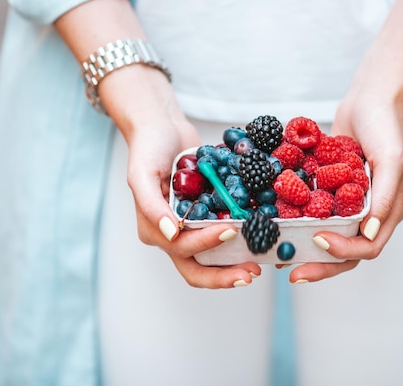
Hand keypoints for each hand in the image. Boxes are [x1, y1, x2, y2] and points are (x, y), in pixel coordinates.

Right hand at [102, 67, 260, 287]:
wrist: (164, 127)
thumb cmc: (148, 148)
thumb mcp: (141, 173)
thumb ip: (152, 206)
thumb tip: (172, 233)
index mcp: (155, 230)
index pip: (182, 248)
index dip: (207, 244)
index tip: (231, 230)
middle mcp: (173, 235)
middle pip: (197, 268)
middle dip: (224, 275)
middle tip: (252, 272)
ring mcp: (191, 228)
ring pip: (212, 259)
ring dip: (234, 265)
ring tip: (259, 263)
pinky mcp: (207, 216)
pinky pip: (223, 235)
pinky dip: (240, 242)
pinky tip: (261, 239)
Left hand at [288, 90, 402, 283]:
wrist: (369, 100)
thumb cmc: (385, 126)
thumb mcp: (390, 158)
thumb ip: (385, 197)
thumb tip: (368, 233)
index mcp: (386, 213)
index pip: (366, 247)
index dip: (342, 252)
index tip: (317, 242)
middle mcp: (367, 215)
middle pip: (344, 252)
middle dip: (319, 265)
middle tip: (292, 272)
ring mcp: (347, 205)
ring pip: (326, 237)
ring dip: (305, 250)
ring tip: (279, 257)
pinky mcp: (329, 192)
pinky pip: (313, 214)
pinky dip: (296, 223)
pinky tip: (275, 226)